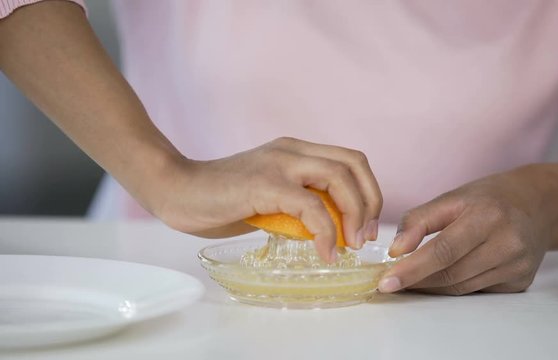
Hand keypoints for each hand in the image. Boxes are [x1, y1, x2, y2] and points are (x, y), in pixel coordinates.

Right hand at [146, 137, 382, 261]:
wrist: (175, 189)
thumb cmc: (218, 199)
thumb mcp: (267, 197)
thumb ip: (296, 203)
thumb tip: (325, 229)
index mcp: (295, 151)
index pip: (349, 161)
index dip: (368, 192)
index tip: (365, 226)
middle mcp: (292, 150)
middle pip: (354, 164)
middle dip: (370, 203)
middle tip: (364, 237)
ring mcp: (279, 164)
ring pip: (339, 178)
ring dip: (355, 215)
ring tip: (349, 245)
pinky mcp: (265, 184)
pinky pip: (311, 206)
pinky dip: (326, 232)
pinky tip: (325, 252)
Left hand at [378, 165, 557, 294]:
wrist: (540, 205)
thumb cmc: (489, 199)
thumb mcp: (452, 197)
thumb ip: (419, 221)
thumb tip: (396, 250)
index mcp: (488, 216)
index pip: (444, 250)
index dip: (413, 269)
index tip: (386, 282)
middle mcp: (507, 243)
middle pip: (451, 274)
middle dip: (416, 281)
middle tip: (389, 282)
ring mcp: (517, 266)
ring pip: (461, 288)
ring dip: (431, 287)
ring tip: (410, 279)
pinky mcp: (521, 282)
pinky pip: (476, 291)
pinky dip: (454, 287)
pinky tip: (443, 277)